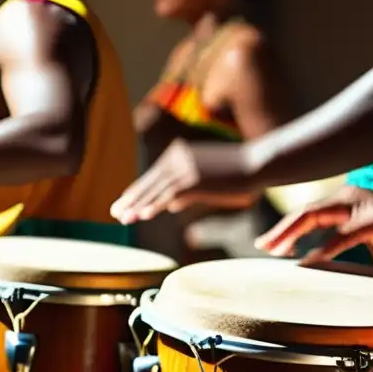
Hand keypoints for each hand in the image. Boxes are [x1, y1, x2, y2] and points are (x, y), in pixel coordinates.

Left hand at [110, 139, 259, 223]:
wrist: (258, 163)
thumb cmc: (238, 173)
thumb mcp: (208, 181)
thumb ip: (188, 191)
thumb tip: (172, 205)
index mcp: (180, 153)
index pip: (153, 176)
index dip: (137, 191)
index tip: (122, 204)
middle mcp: (179, 157)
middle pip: (149, 181)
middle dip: (131, 199)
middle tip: (114, 213)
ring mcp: (186, 166)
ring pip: (156, 189)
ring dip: (138, 205)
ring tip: (123, 218)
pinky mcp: (195, 178)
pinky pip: (170, 194)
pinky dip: (155, 204)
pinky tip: (143, 214)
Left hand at [255, 186, 372, 264]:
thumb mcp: (370, 230)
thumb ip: (346, 233)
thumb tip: (322, 250)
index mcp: (348, 198)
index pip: (309, 211)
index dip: (286, 225)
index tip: (267, 242)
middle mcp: (352, 197)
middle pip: (306, 212)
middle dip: (281, 229)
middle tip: (260, 245)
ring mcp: (364, 208)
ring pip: (318, 217)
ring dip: (293, 233)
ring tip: (275, 249)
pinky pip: (344, 236)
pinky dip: (325, 248)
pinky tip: (309, 260)